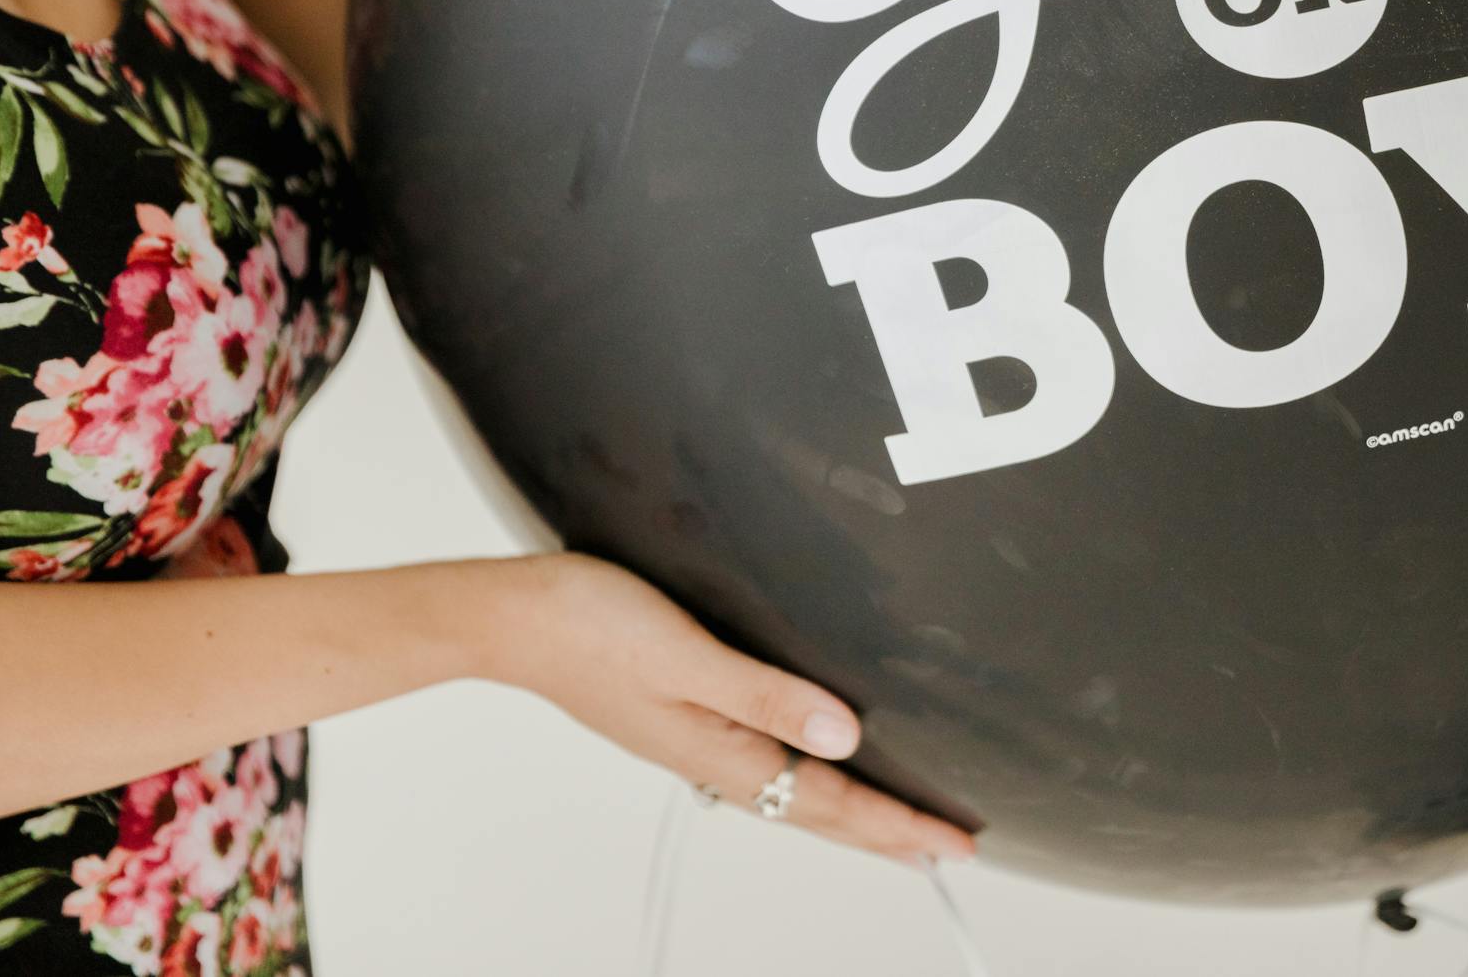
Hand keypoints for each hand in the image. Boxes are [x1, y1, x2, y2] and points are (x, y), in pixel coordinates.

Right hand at [480, 552, 975, 864]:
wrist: (514, 618)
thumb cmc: (590, 626)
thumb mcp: (689, 654)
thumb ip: (768, 695)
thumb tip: (843, 735)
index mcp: (724, 752)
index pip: (833, 802)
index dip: (899, 824)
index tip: (953, 844)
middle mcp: (716, 758)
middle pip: (820, 811)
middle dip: (886, 833)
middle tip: (944, 850)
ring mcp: (699, 742)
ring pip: (795, 793)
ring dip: (850, 811)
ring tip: (896, 824)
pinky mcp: (686, 716)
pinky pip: (766, 765)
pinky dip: (808, 778)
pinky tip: (814, 766)